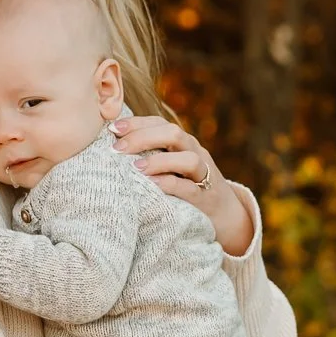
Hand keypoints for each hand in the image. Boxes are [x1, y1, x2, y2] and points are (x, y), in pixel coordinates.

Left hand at [111, 116, 253, 256]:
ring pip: (188, 159)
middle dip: (143, 137)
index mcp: (182, 143)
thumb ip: (150, 155)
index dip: (137, 122)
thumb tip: (111, 148)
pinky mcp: (206, 198)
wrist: (224, 214)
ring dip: (159, 161)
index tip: (112, 128)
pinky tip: (153, 185)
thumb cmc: (186, 186)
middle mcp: (194, 152)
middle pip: (173, 134)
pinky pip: (190, 188)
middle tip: (117, 149)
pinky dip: (171, 184)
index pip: (160, 123)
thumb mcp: (170, 166)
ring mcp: (203, 175)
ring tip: (135, 167)